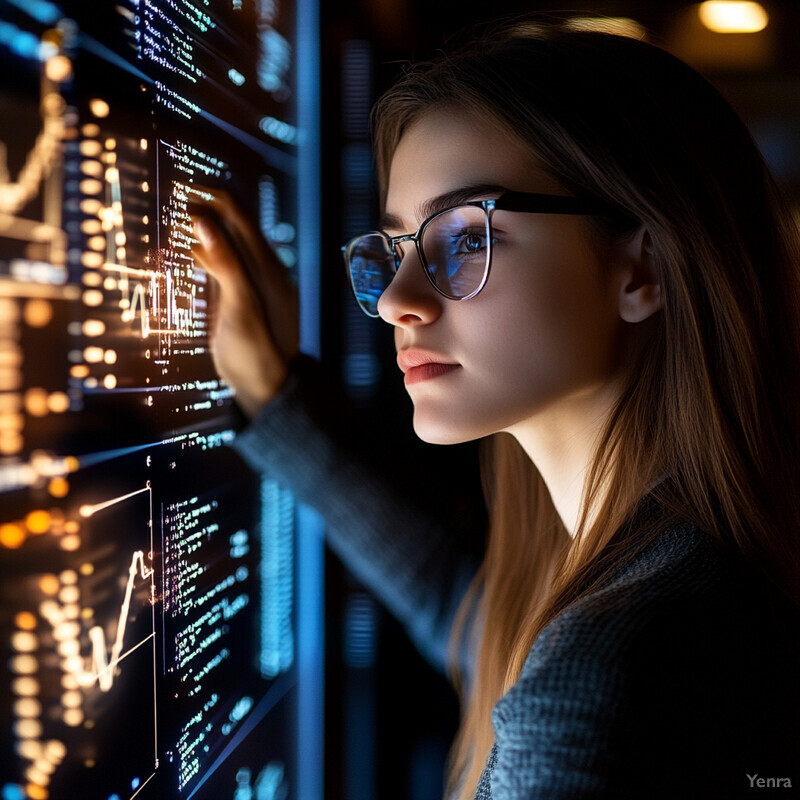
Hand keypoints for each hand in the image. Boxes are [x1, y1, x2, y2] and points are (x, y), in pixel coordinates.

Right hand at [190, 189, 298, 417]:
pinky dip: (206, 255)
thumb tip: (205, 220)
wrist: (265, 389)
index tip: (183, 186)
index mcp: (268, 269)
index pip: (240, 218)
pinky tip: (189, 251)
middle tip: (174, 195)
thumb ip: (226, 263)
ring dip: (204, 231)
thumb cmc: (255, 353)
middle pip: (235, 228)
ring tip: (176, 214)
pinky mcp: (242, 299)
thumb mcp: (241, 307)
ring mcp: (253, 285)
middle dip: (207, 210)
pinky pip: (224, 267)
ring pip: (228, 247)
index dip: (213, 199)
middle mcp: (263, 272)